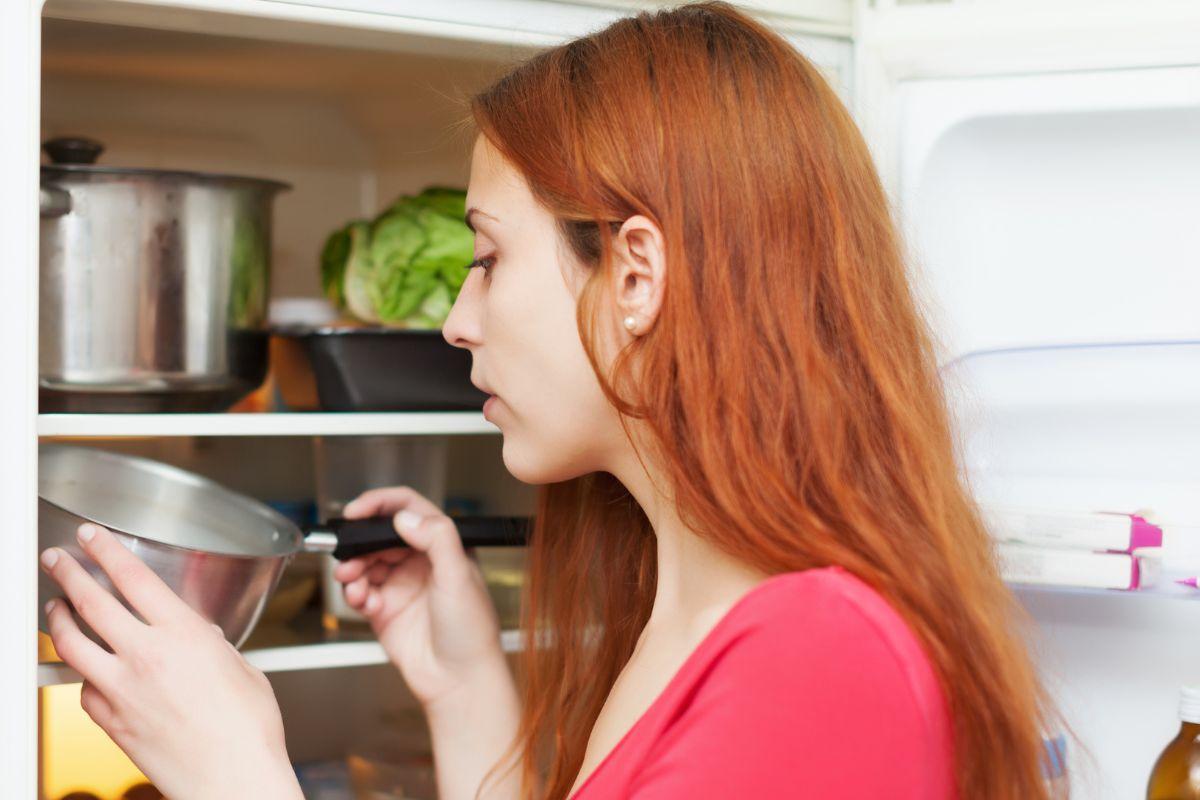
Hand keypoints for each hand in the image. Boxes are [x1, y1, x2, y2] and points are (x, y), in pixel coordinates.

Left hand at [41, 524, 300, 799]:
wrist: (231, 777)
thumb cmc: (248, 729)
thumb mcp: (242, 668)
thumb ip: (213, 646)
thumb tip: (200, 639)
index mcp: (183, 635)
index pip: (133, 578)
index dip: (107, 551)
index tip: (92, 536)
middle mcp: (145, 656)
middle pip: (91, 602)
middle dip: (68, 573)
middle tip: (56, 558)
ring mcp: (121, 689)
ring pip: (72, 643)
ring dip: (59, 619)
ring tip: (55, 606)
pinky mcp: (109, 721)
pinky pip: (82, 688)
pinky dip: (80, 673)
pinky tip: (85, 669)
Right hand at [334, 487, 511, 711]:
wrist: (460, 681)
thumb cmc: (471, 631)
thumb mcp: (459, 576)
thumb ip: (437, 538)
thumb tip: (406, 516)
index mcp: (443, 547)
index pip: (410, 510)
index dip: (381, 505)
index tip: (357, 510)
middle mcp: (421, 563)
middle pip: (379, 537)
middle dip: (360, 543)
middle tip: (348, 554)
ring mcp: (401, 587)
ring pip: (365, 563)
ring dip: (353, 569)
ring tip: (351, 581)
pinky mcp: (385, 611)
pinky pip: (360, 593)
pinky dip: (354, 594)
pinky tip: (362, 601)